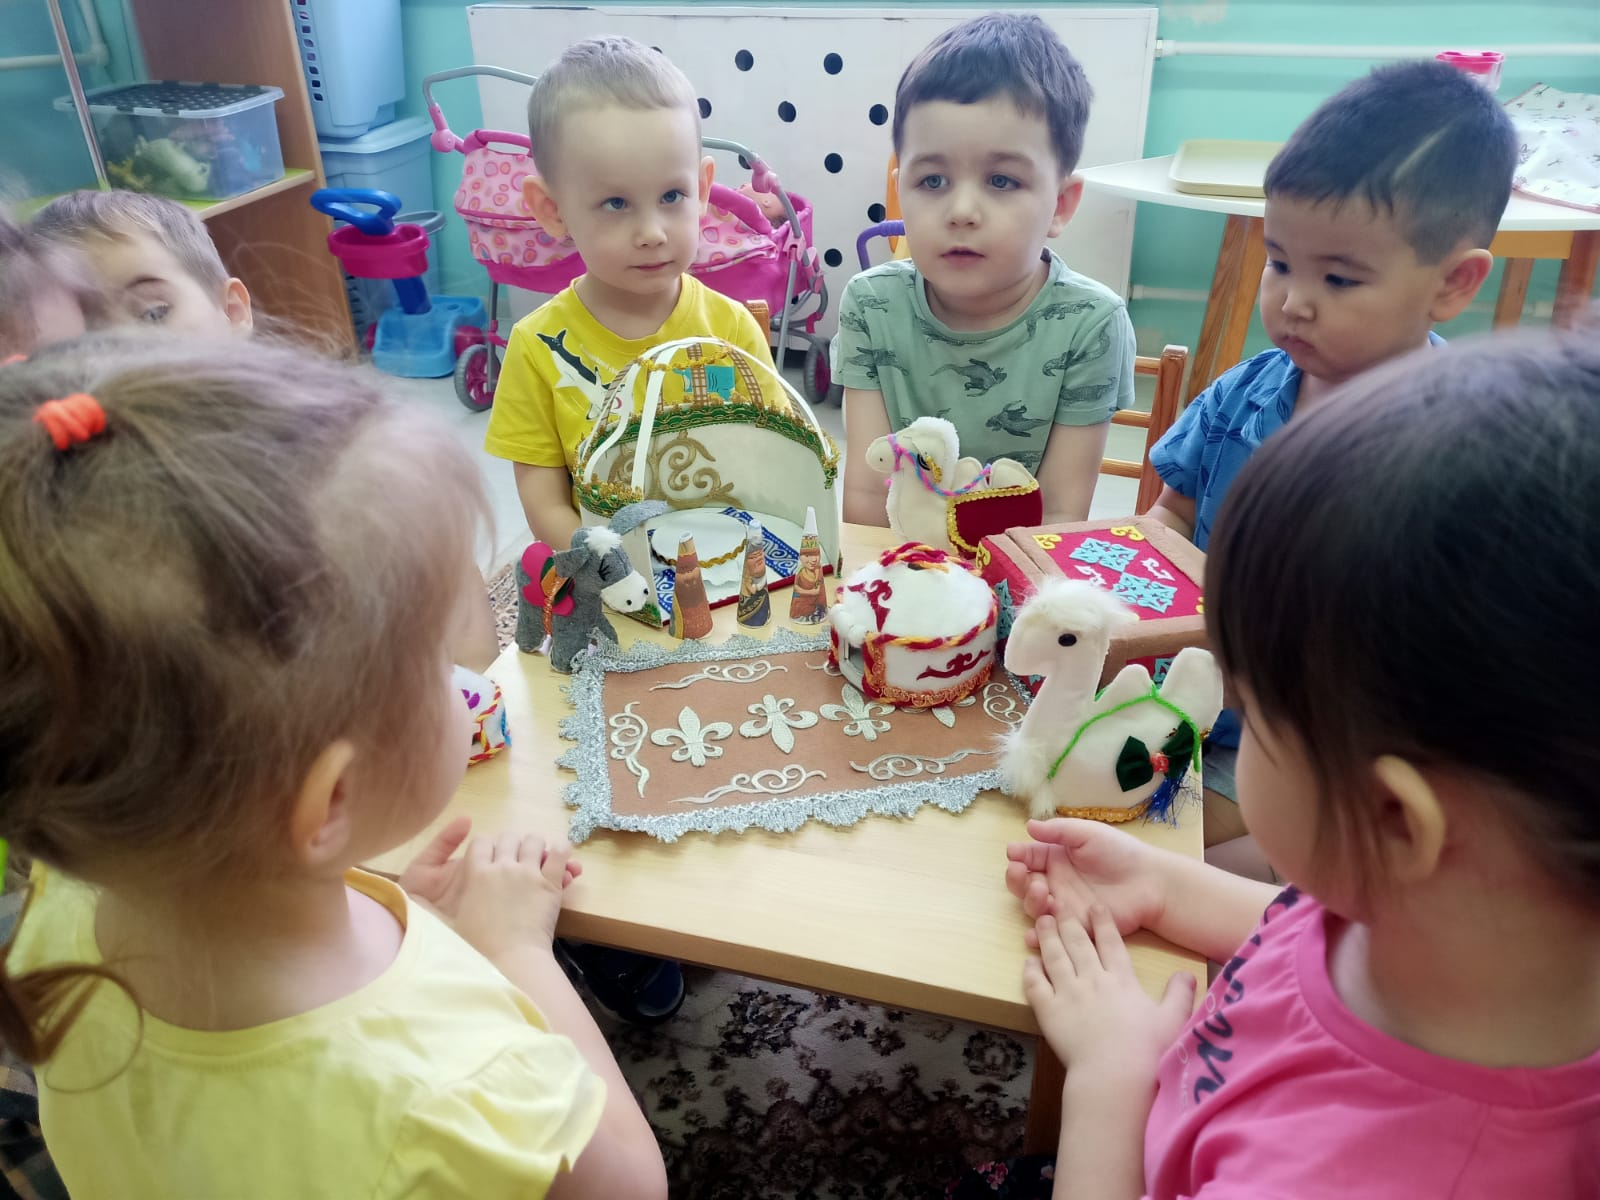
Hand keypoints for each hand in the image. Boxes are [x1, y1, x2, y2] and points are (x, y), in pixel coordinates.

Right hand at [400, 821, 580, 959]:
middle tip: (514, 860)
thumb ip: (451, 901)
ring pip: (534, 840)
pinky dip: (561, 850)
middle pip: (508, 836)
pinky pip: (561, 852)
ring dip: (535, 846)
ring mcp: (528, 872)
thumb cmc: (477, 948)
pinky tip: (559, 856)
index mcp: (476, 873)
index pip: (481, 840)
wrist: (510, 962)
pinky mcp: (551, 882)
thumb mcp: (453, 921)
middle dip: (511, 844)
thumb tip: (430, 898)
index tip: (491, 857)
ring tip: (536, 858)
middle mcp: (503, 867)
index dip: (487, 846)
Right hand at [1005, 819, 1163, 947]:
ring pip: (1034, 907)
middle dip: (1017, 880)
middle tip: (1024, 875)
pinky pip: (1052, 933)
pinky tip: (1033, 933)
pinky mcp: (1075, 928)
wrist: (1149, 883)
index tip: (1014, 855)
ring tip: (1043, 893)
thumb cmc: (1120, 852)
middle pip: (1023, 884)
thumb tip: (1028, 826)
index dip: (1017, 856)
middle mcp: (1055, 882)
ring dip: (1030, 900)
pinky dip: (1038, 935)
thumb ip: (1058, 831)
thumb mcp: (1088, 834)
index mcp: (1056, 858)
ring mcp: (1063, 907)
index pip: (1027, 857)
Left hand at [1025, 906, 1195, 1079]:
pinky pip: (1036, 986)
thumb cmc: (1148, 1051)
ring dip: (1047, 937)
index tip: (1095, 905)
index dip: (1103, 922)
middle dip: (1069, 921)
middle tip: (1059, 903)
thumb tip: (1188, 973)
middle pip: (1078, 943)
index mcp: (1121, 981)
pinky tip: (1028, 961)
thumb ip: (1180, 995)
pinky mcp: (1049, 1012)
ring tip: (1042, 921)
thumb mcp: (1173, 1021)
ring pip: (1055, 957)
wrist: (1115, 1075)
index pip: (1111, 943)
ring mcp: (1068, 994)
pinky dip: (1031, 971)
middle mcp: (1093, 980)